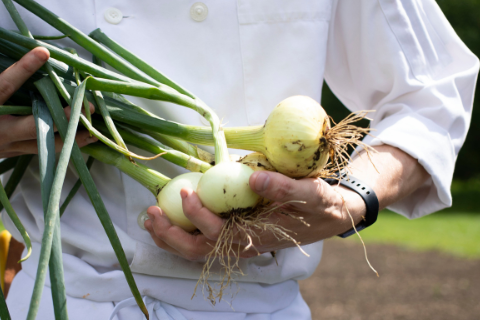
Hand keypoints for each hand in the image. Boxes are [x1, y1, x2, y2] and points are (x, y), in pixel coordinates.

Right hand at [0, 37, 95, 168]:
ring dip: (70, 138)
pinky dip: (61, 146)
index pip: (4, 88)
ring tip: (96, 128)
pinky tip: (83, 140)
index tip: (42, 53)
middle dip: (62, 117)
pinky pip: (41, 151)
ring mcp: (6, 147)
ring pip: (43, 145)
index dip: (22, 70)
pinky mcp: (11, 153)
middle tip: (86, 105)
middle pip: (36, 126)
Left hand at [143, 170, 366, 260]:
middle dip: (170, 235)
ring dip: (169, 236)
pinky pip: (201, 238)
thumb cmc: (321, 204)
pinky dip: (179, 230)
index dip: (198, 216)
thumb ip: (284, 186)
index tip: (186, 192)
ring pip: (195, 249)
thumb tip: (252, 177)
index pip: (218, 235)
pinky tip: (164, 216)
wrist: (330, 214)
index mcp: (257, 237)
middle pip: (198, 250)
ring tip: (148, 217)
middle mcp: (243, 245)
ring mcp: (236, 242)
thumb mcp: (311, 193)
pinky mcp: (233, 233)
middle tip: (151, 212)